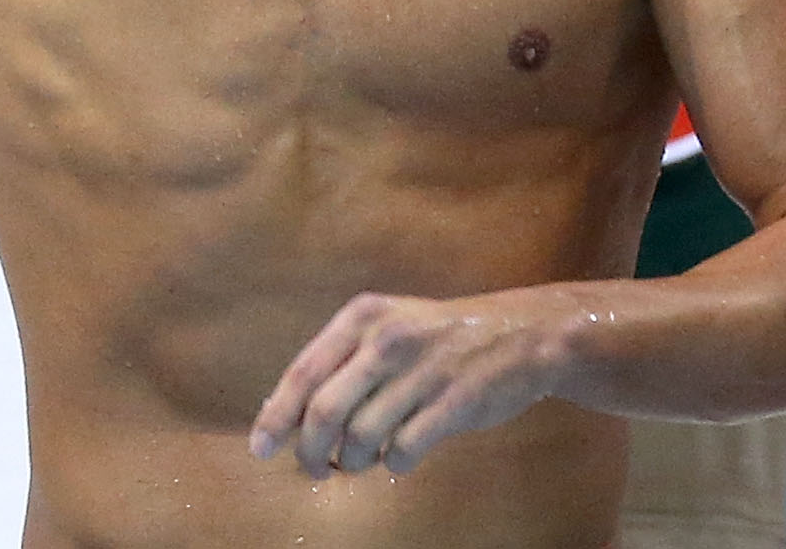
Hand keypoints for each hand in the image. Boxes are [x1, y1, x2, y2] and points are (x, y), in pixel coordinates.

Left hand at [248, 287, 565, 479]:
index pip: (304, 373)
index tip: (262, 447)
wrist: (523, 334)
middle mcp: (388, 340)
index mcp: (364, 317)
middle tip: (315, 468)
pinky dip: (393, 464)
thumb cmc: (443, 337)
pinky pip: (403, 452)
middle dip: (311, 451)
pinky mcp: (453, 404)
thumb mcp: (391, 326)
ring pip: (361, 438)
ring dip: (354, 461)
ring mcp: (423, 372)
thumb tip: (292, 414)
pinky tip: (400, 455)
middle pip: (325, 412)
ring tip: (362, 458)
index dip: (277, 415)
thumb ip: (345, 361)